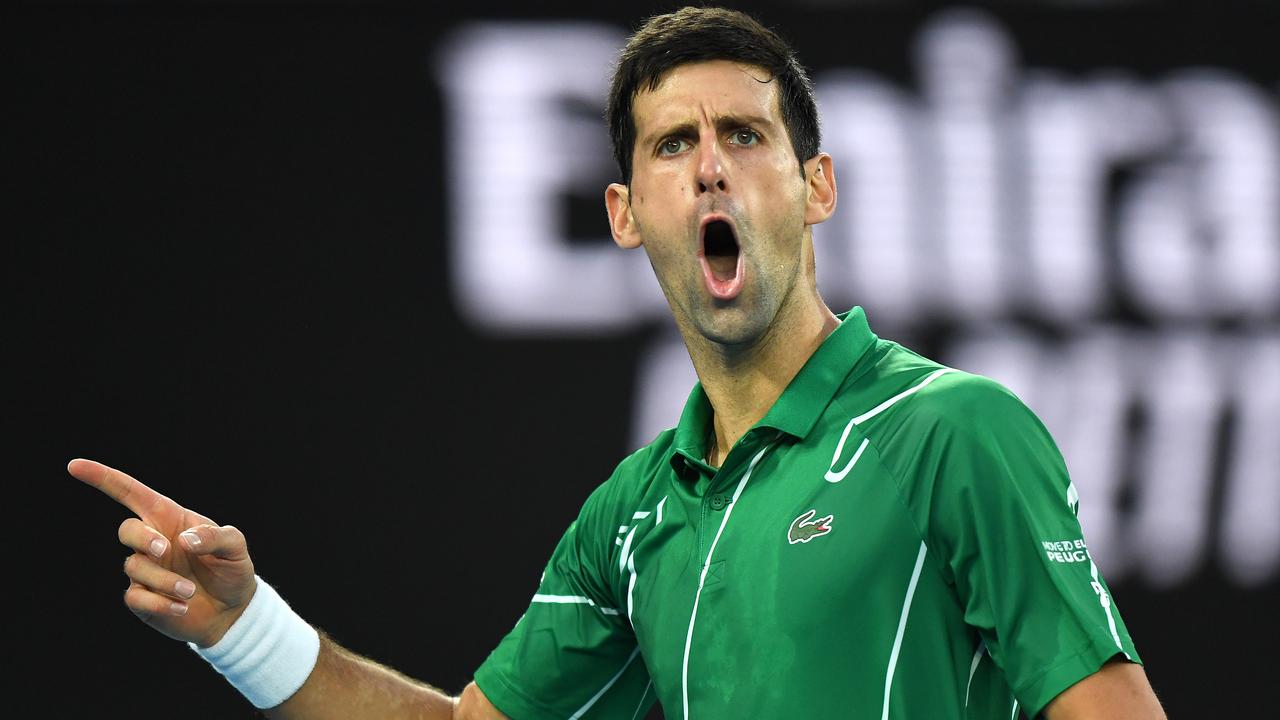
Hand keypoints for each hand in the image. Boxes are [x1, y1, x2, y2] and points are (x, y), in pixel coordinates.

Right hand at [68, 458, 257, 647]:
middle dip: (143, 538)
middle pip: (127, 530)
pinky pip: (136, 597)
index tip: (74, 466)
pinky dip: (160, 602)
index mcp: (169, 519)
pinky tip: (182, 607)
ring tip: (190, 592)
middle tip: (165, 549)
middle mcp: (152, 541)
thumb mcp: (234, 547)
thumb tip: (183, 539)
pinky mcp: (142, 599)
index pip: (131, 493)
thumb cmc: (231, 570)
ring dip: (164, 579)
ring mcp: (145, 570)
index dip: (103, 478)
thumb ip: (215, 536)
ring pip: (135, 567)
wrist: (233, 609)